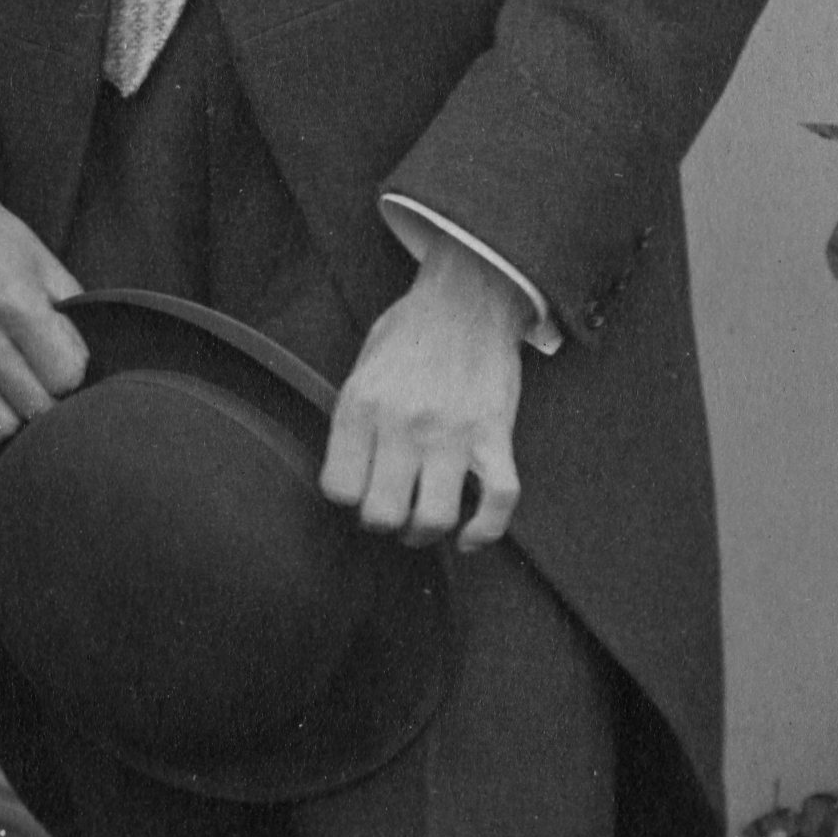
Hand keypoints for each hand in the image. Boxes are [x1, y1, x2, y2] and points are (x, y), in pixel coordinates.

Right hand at [0, 124, 89, 441]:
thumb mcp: (45, 264)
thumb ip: (71, 315)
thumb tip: (86, 365)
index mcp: (14, 301)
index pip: (65, 376)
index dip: (73, 370)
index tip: (64, 357)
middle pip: (34, 406)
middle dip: (48, 396)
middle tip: (42, 376)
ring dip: (13, 412)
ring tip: (14, 388)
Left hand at [321, 235, 526, 546]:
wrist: (468, 298)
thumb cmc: (411, 333)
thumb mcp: (361, 368)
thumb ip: (353, 421)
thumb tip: (349, 479)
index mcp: (363, 405)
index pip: (339, 489)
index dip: (348, 498)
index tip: (360, 489)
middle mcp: (404, 423)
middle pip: (381, 515)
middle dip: (383, 523)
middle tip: (392, 510)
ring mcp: (453, 432)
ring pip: (434, 518)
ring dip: (426, 533)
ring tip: (423, 523)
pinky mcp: (495, 435)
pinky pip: (498, 502)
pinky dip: (485, 531)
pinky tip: (470, 537)